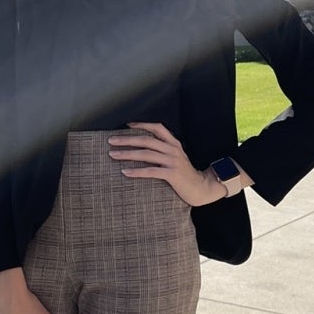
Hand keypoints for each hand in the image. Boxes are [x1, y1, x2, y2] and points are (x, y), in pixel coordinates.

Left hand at [108, 122, 226, 206]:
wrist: (202, 188)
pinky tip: (125, 172)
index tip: (126, 125)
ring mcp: (173, 162)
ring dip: (127, 154)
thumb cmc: (185, 174)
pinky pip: (150, 171)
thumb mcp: (177, 157)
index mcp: (174, 144)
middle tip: (111, 140)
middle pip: (146, 140)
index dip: (141, 125)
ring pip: (146, 154)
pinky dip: (136, 171)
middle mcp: (173, 150)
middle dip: (127, 139)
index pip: (156, 128)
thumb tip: (143, 147)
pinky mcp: (172, 174)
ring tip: (113, 154)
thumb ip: (164, 150)